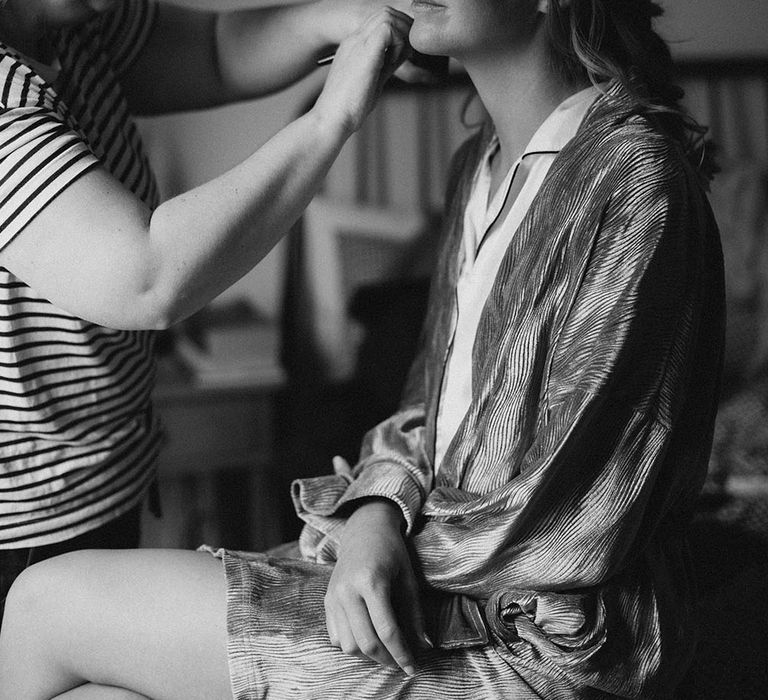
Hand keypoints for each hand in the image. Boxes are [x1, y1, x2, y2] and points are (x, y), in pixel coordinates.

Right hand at [311, 8, 412, 134]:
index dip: (399, 32)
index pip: (382, 21)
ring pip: (388, 15)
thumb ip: (385, 67)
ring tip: (397, 60)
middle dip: (404, 29)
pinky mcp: (365, 52)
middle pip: (386, 12)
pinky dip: (398, 43)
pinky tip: (392, 64)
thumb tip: (399, 60)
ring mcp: (358, 43)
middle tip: (406, 55)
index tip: (403, 56)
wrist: (331, 118)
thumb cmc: (348, 108)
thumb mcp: (371, 82)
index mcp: (355, 45)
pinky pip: (389, 28)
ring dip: (401, 35)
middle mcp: (355, 39)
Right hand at [325, 496, 427, 674]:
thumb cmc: (392, 552)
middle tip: (401, 662)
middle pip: (366, 642)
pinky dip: (352, 644)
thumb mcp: (408, 578)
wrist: (364, 530)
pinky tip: (367, 637)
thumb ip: (415, 614)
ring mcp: (334, 596)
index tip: (413, 668)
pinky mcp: (326, 601)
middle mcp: (348, 590)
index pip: (387, 630)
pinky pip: (336, 636)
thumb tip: (424, 647)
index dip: (402, 654)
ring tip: (385, 650)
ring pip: (348, 644)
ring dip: (368, 654)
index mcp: (372, 582)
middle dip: (386, 659)